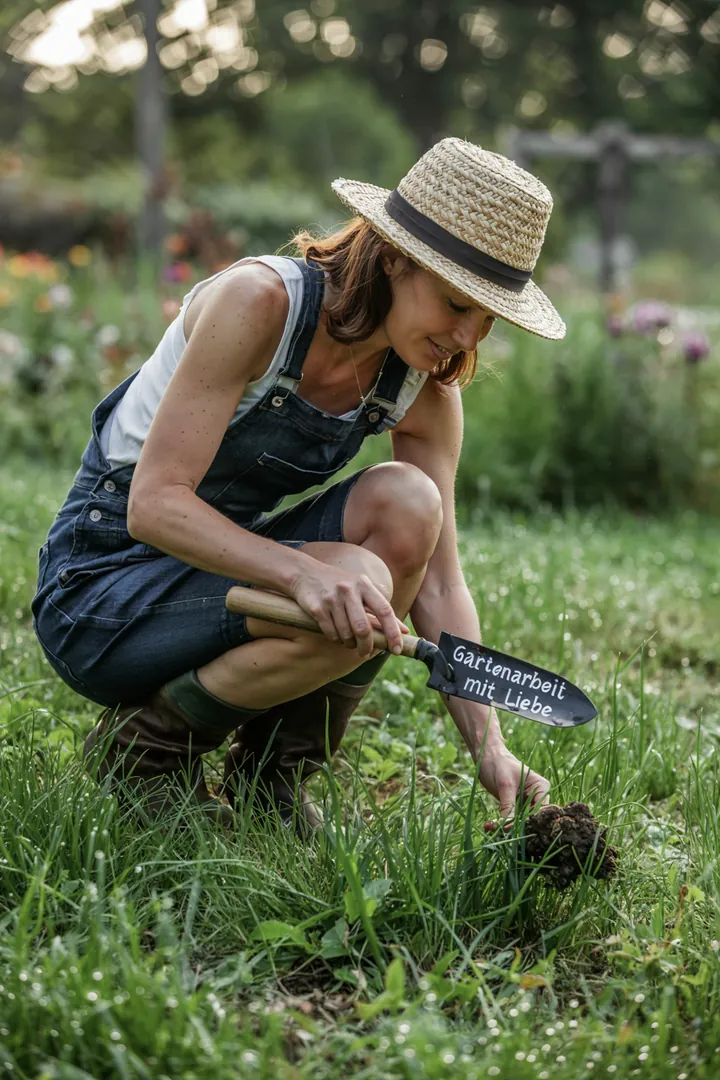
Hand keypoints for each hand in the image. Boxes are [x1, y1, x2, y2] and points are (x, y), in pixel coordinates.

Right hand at [291, 561, 405, 657]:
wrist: (305, 573)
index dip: (393, 632)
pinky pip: (331, 633)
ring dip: (349, 643)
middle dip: (366, 646)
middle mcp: (349, 590)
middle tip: (366, 653)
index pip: (384, 611)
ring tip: (349, 641)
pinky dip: (336, 639)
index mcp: (364, 585)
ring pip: (346, 633)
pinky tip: (336, 636)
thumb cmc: (339, 584)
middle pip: (363, 628)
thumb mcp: (362, 588)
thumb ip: (382, 608)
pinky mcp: (317, 607)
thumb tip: (405, 631)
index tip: (397, 649)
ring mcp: (332, 598)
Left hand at [476, 744, 549, 825]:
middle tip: (499, 830)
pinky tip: (488, 826)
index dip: (529, 821)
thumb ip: (509, 806)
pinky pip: (510, 819)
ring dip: (505, 826)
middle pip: (531, 818)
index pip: (540, 810)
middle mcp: (537, 797)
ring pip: (519, 821)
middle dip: (515, 826)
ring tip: (490, 827)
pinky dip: (500, 823)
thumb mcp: (505, 785)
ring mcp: (525, 803)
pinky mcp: (514, 806)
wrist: (486, 756)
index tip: (514, 829)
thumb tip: (508, 828)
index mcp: (541, 787)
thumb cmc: (499, 764)